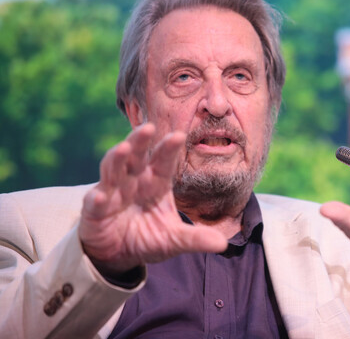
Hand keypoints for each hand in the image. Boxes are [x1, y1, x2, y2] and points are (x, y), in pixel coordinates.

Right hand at [78, 124, 226, 277]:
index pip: (164, 162)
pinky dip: (97, 199)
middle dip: (141, 142)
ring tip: (124, 149)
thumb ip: (195, 238)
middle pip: (137, 157)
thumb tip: (223, 244)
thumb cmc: (147, 237)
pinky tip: (100, 197)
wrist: (118, 254)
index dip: (169, 149)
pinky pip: (95, 202)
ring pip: (113, 170)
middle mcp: (134, 182)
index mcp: (156, 183)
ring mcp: (112, 193)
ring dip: (117, 160)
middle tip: (147, 127)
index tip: (179, 135)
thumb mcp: (173, 240)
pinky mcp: (94, 210)